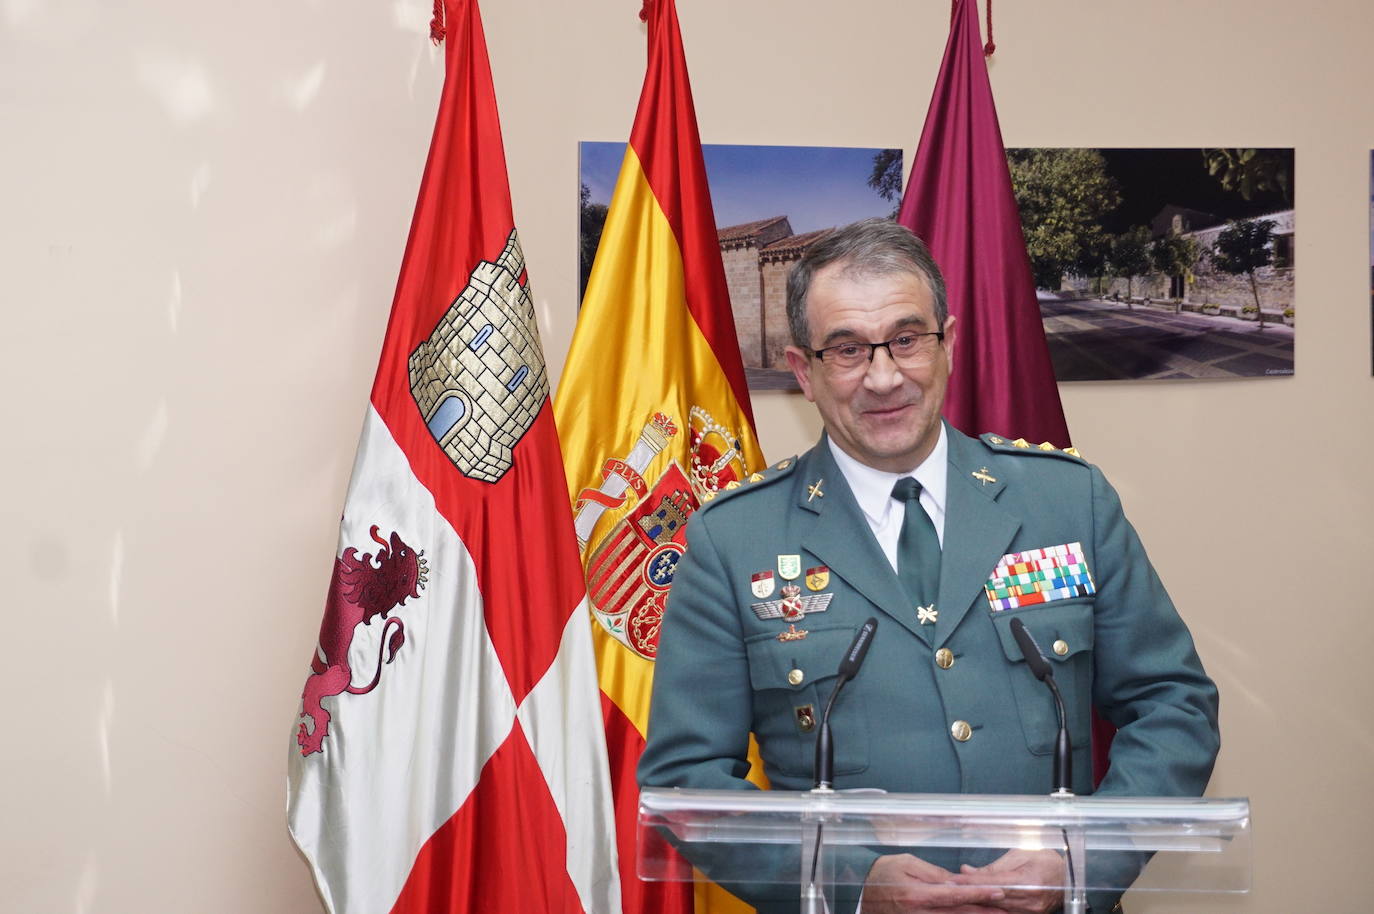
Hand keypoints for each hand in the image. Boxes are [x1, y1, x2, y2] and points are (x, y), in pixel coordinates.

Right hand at [859, 853, 1007, 912]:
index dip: (980, 894)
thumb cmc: (883, 873)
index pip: (956, 895)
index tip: (1000, 893)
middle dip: (985, 913)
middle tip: (1007, 910)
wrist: (859, 892)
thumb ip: (935, 875)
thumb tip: (959, 883)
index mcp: (918, 895)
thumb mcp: (908, 864)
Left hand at [952, 849, 1065, 913]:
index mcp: (1028, 882)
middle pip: (991, 900)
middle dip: (969, 894)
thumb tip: (967, 871)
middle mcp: (1029, 901)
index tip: (952, 881)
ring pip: (995, 909)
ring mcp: (1030, 913)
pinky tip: (973, 903)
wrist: (1068, 876)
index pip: (992, 883)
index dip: (971, 882)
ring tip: (955, 896)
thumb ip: (993, 867)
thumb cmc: (1045, 861)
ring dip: (975, 902)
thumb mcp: (1019, 855)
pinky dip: (988, 908)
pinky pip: (1004, 913)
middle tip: (946, 889)